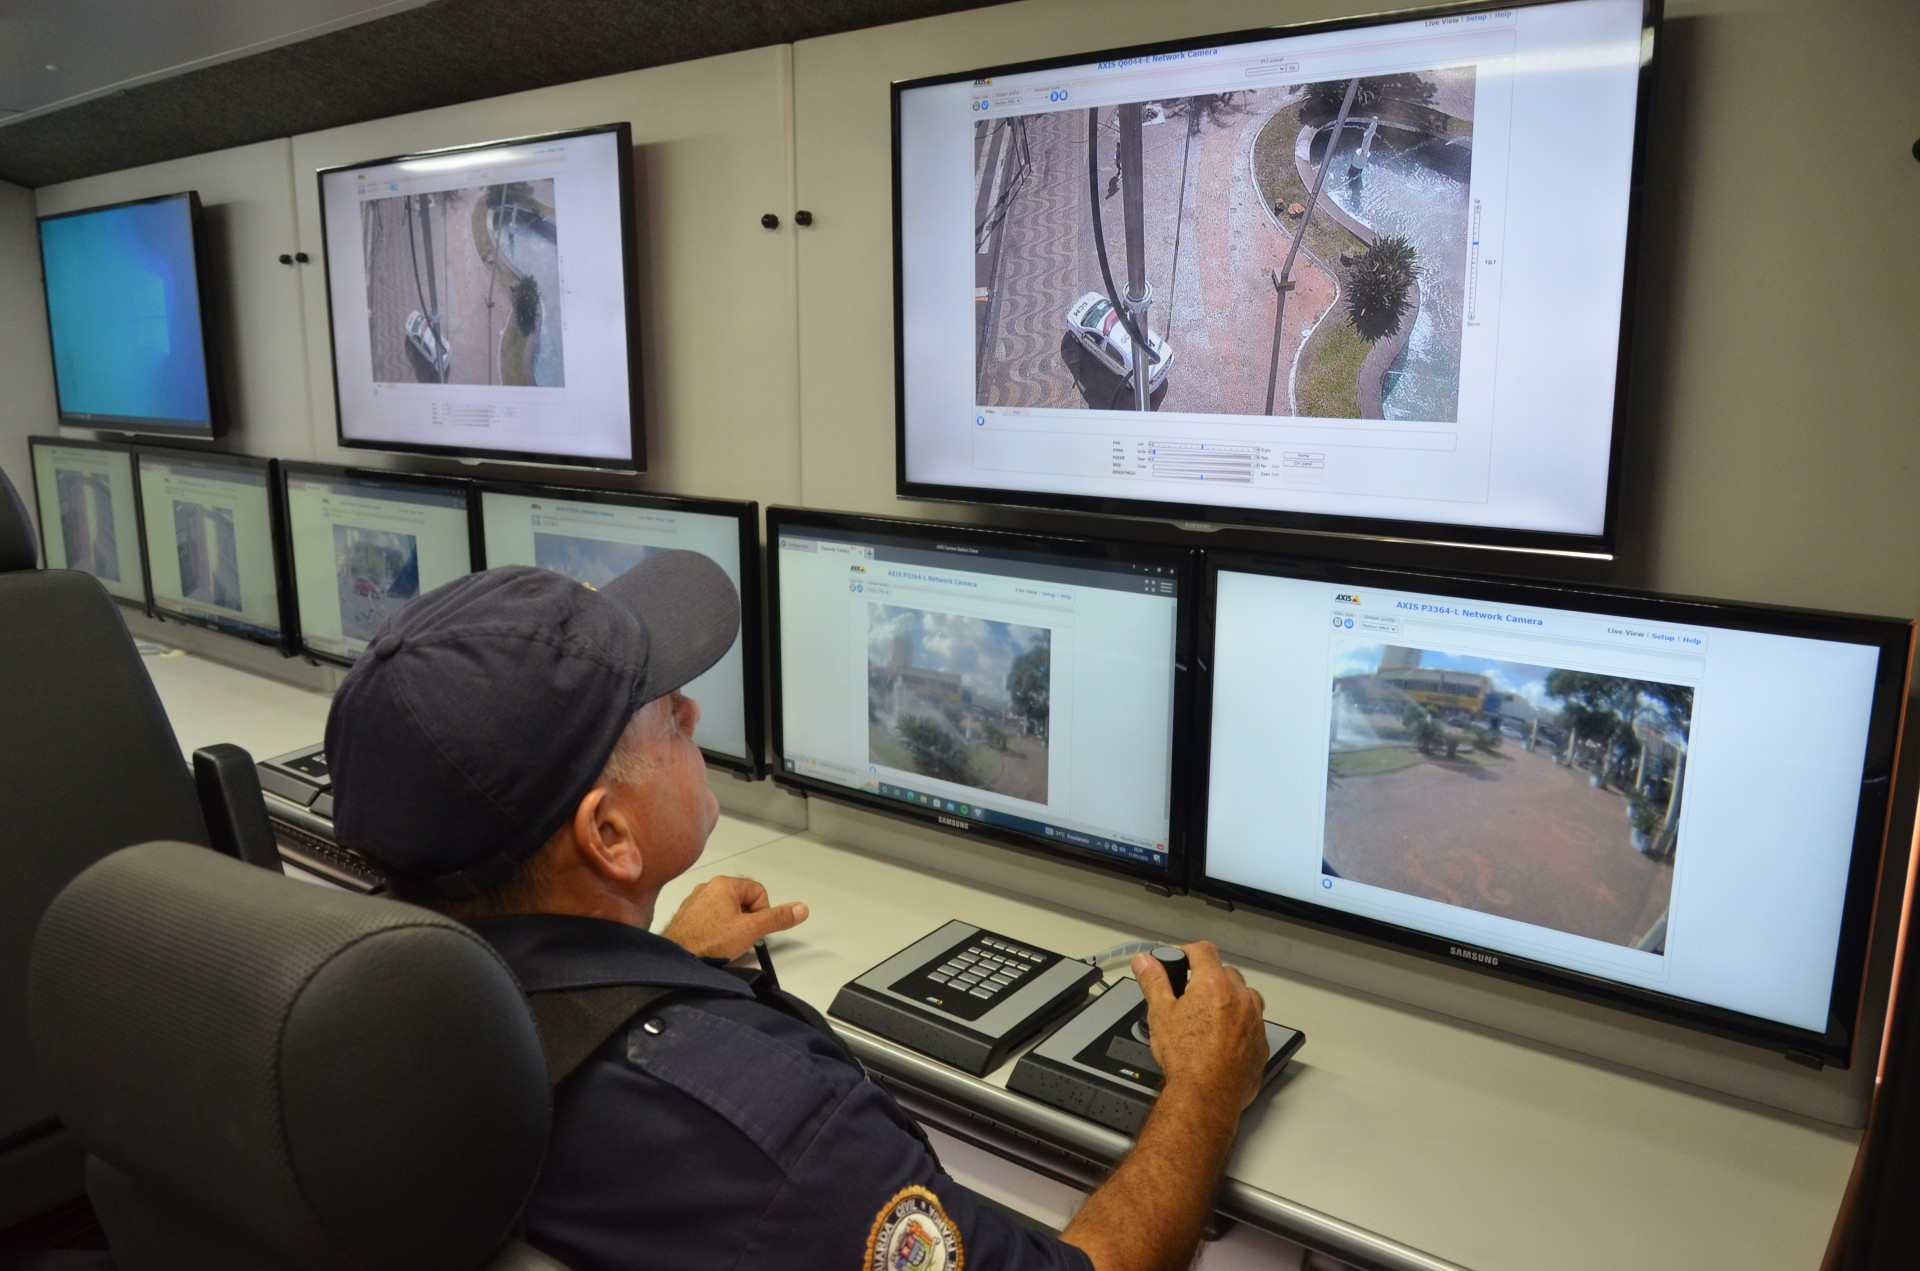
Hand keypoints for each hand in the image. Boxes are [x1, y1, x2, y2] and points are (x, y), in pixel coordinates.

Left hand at [661, 876, 807, 959]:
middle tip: (739, 936)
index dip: (762, 913)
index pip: (759, 892)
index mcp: (723, 884)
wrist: (677, 958)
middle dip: (746, 921)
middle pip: (743, 901)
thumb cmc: (706, 942)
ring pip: (727, 911)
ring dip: (732, 926)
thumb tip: (799, 909)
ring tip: (724, 942)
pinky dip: (716, 931)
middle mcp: (708, 888)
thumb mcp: (750, 930)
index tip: (753, 928)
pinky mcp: (688, 917)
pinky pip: (712, 920)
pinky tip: (712, 944)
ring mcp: (696, 902)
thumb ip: (777, 918)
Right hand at [1133, 940, 1267, 1110]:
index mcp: (1214, 985)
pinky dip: (1239, 1026)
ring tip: (1207, 1020)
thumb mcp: (1160, 1014)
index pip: (1204, 950)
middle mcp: (1240, 998)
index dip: (1188, 952)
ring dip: (1229, 1001)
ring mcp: (1255, 1021)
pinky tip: (1220, 1040)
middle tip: (1189, 999)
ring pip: (1244, 998)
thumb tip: (1145, 962)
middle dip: (1208, 981)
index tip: (1180, 961)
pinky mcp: (1261, 1044)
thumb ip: (1154, 981)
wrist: (1205, 1097)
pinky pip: (1252, 1025)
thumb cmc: (1185, 1059)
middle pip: (1225, 974)